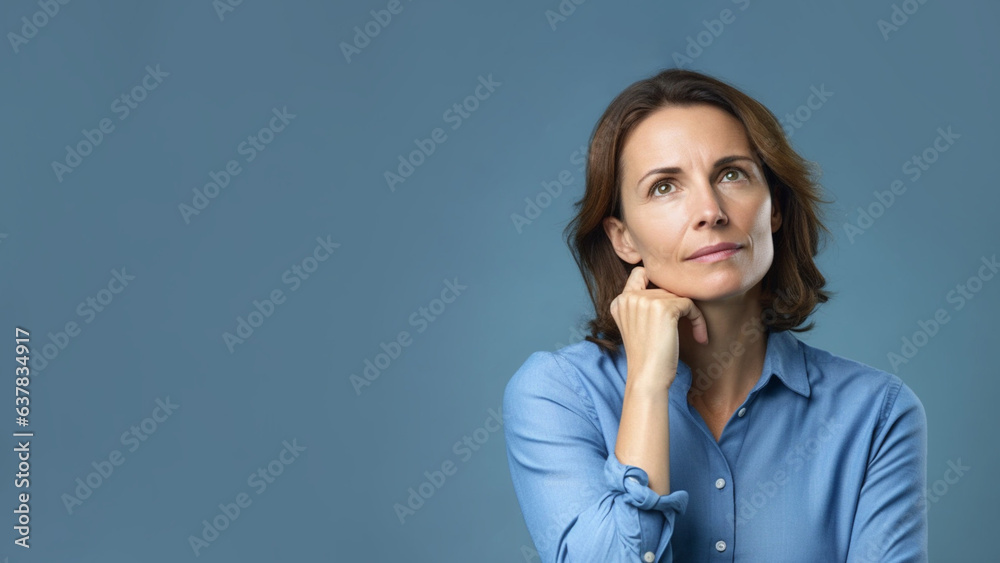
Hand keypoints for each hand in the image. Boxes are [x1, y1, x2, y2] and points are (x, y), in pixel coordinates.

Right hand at [609, 266, 707, 390]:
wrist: (648, 378)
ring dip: (691, 313)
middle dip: (679, 304)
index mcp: (619, 302)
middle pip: (664, 286)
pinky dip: (698, 320)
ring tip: (694, 333)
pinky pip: (690, 304)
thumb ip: (644, 304)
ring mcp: (644, 301)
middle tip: (687, 325)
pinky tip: (699, 336)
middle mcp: (629, 298)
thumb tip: (672, 287)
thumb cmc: (648, 357)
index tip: (670, 305)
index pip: (639, 273)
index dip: (657, 282)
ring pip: (678, 294)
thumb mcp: (637, 326)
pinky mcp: (663, 308)